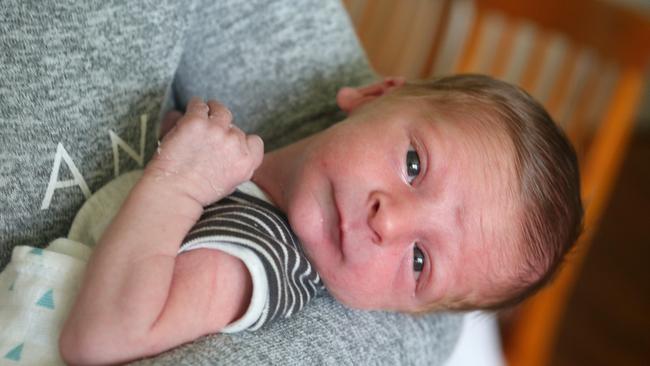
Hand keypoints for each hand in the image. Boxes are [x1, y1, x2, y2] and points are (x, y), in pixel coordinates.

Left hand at [147, 97, 263, 205]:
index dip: (242, 141)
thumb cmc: (197, 192)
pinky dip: (194, 106)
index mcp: (246, 162)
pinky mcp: (196, 122)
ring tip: (202, 115)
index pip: (255, 141)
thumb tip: (233, 149)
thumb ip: (237, 165)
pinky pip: (198, 104)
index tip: (230, 143)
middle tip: (208, 137)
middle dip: (223, 130)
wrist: (173, 193)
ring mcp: (216, 130)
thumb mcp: (230, 184)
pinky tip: (188, 113)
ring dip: (211, 110)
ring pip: (219, 109)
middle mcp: (234, 144)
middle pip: (235, 127)